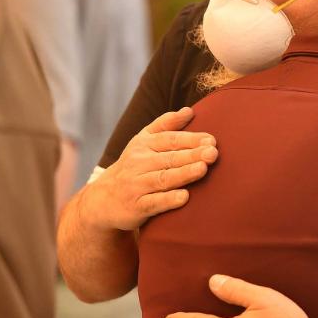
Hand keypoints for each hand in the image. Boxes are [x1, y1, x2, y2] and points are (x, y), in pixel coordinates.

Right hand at [79, 107, 217, 231]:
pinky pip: (153, 203)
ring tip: (202, 169)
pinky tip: (185, 197)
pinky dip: (168, 200)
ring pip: (162, 179)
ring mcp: (136, 185)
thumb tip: (189, 111)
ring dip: (183, 174)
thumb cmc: (134, 166)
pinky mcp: (135, 207)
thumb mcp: (143, 141)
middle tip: (212, 153)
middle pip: (170, 158)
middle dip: (192, 155)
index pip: (170, 139)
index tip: (211, 140)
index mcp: (144, 145)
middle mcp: (138, 163)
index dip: (191, 139)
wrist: (104, 199)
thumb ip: (166, 124)